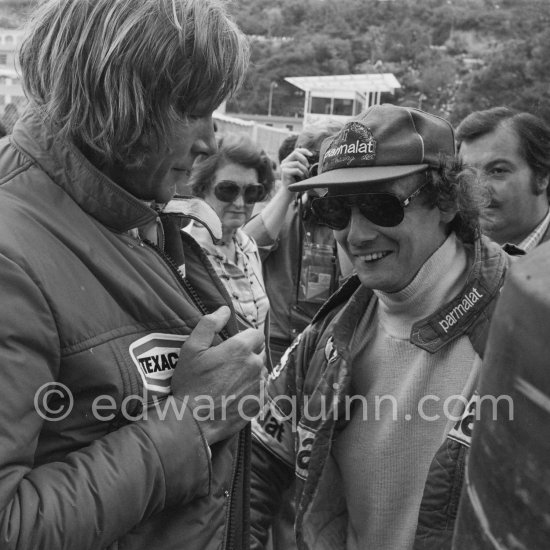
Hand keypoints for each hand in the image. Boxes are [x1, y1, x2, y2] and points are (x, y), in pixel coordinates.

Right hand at [173, 306, 264, 444]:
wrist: (193, 422)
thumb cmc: (190, 383)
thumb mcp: (191, 348)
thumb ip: (209, 324)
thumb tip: (224, 309)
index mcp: (241, 349)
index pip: (256, 334)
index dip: (246, 337)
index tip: (232, 345)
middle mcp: (255, 365)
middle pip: (259, 352)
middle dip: (248, 353)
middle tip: (227, 364)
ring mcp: (259, 385)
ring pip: (260, 371)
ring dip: (250, 371)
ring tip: (229, 380)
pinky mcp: (260, 403)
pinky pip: (260, 389)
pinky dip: (251, 389)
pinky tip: (234, 394)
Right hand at [280, 148, 315, 189]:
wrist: (289, 192)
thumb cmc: (296, 182)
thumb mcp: (300, 170)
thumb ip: (302, 163)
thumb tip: (310, 156)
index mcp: (288, 160)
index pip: (296, 150)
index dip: (304, 151)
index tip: (311, 155)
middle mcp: (285, 162)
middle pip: (295, 153)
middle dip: (304, 159)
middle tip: (308, 166)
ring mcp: (284, 166)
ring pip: (297, 163)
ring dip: (304, 170)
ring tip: (306, 176)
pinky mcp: (284, 172)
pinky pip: (296, 170)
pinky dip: (302, 174)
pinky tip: (302, 179)